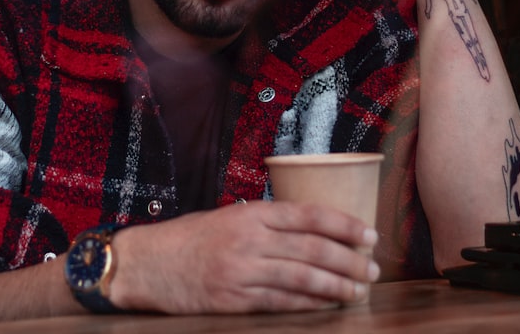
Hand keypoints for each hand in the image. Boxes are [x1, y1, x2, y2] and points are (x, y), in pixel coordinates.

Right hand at [107, 201, 379, 313]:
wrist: (145, 264)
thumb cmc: (188, 239)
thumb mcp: (227, 217)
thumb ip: (264, 223)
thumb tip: (312, 231)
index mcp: (250, 214)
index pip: (308, 215)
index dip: (343, 225)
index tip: (369, 233)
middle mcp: (248, 241)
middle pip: (312, 249)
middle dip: (349, 259)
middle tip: (373, 267)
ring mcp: (240, 273)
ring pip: (301, 278)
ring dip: (336, 285)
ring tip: (358, 289)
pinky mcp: (232, 301)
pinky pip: (280, 302)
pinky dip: (308, 304)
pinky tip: (327, 305)